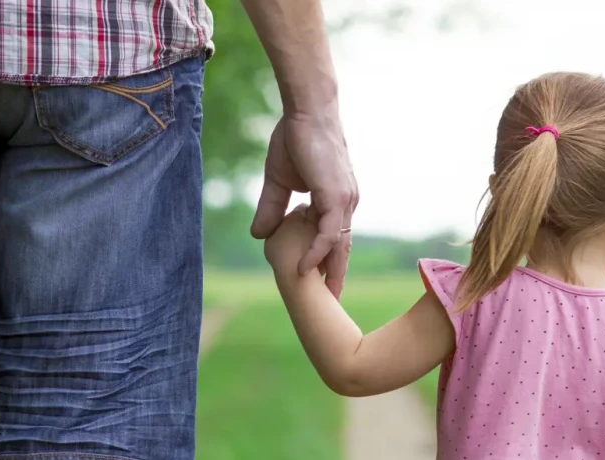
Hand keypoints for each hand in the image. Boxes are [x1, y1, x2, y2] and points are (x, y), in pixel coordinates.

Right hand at [251, 109, 358, 298]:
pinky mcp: (336, 195)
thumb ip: (272, 207)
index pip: (333, 238)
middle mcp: (345, 204)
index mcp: (336, 201)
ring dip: (329, 271)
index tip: (322, 284)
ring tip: (324, 297)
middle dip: (336, 275)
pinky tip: (306, 268)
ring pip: (337, 245)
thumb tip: (259, 235)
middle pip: (341, 248)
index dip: (327, 261)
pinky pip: (328, 232)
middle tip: (331, 302)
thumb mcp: (279, 181)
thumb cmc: (295, 139)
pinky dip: (318, 252)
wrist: (307, 112)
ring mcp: (344, 201)